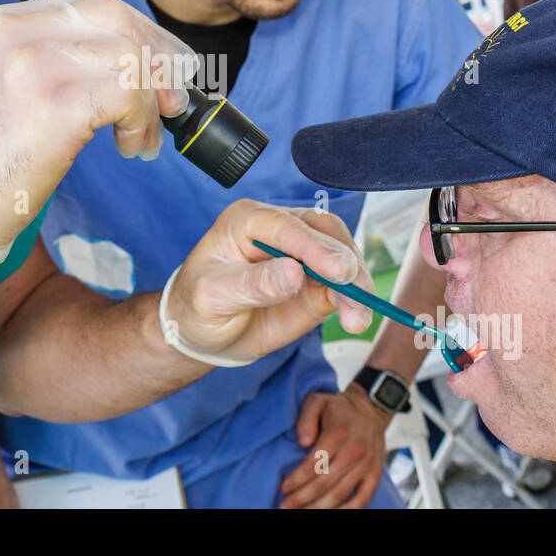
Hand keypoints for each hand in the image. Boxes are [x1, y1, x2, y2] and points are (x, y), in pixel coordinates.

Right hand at [0, 0, 192, 275]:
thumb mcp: (10, 85)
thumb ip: (60, 59)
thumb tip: (140, 62)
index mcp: (6, 22)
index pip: (95, 2)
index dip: (142, 32)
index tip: (162, 70)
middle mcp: (16, 31)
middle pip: (119, 19)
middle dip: (159, 60)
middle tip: (170, 105)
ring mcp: (32, 63)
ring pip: (130, 56)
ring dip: (152, 101)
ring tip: (139, 138)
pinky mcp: (52, 103)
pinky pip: (128, 93)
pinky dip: (141, 122)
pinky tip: (127, 147)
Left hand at [162, 200, 374, 364]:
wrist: (204, 334)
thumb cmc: (198, 306)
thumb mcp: (212, 297)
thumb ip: (253, 285)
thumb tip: (294, 274)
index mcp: (246, 220)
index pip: (285, 226)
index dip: (313, 246)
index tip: (337, 270)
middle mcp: (278, 229)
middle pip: (323, 231)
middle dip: (344, 262)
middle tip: (356, 292)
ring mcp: (302, 254)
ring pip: (341, 254)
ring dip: (356, 283)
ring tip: (357, 316)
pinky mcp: (317, 280)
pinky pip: (344, 283)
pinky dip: (355, 299)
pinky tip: (357, 317)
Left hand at [279, 388, 390, 508]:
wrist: (370, 409)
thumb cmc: (337, 407)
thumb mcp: (317, 401)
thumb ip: (306, 418)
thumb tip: (303, 442)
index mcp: (339, 433)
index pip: (315, 464)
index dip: (297, 479)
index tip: (283, 487)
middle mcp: (355, 450)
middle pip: (325, 483)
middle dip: (302, 498)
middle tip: (285, 505)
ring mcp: (367, 464)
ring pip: (341, 494)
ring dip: (319, 508)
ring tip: (301, 513)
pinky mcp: (375, 474)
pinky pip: (363, 499)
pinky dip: (347, 511)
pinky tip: (330, 513)